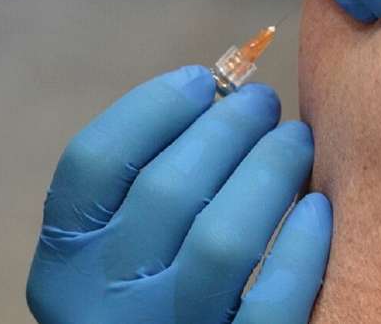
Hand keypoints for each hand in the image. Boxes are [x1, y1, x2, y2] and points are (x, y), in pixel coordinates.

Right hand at [27, 66, 331, 323]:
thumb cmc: (149, 300)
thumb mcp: (116, 255)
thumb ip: (142, 189)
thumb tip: (219, 93)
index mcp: (63, 267)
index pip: (94, 163)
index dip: (152, 109)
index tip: (201, 80)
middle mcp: (100, 307)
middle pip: (165, 190)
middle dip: (226, 129)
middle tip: (263, 102)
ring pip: (221, 241)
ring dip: (266, 173)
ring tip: (293, 140)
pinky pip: (271, 305)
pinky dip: (300, 251)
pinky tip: (317, 208)